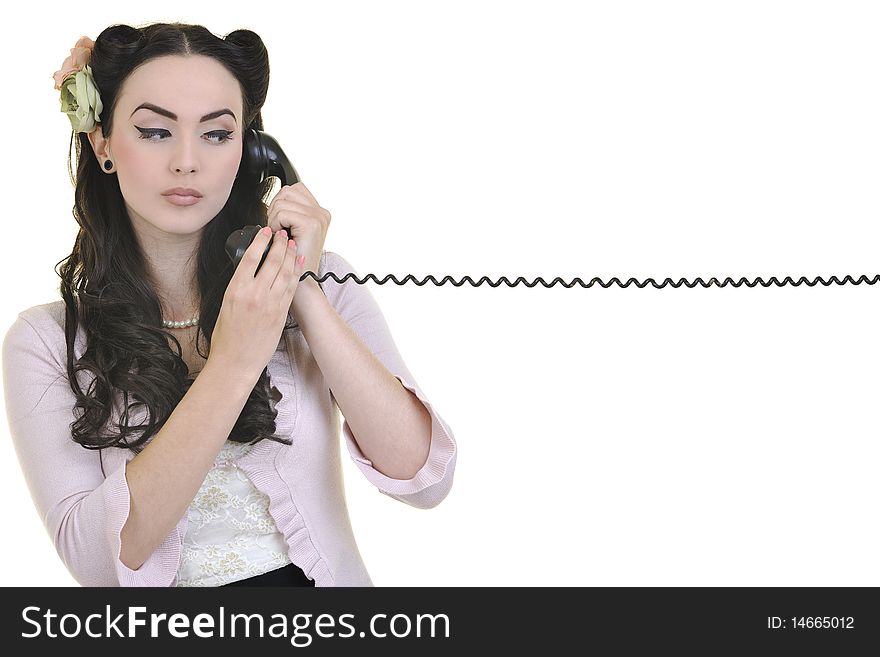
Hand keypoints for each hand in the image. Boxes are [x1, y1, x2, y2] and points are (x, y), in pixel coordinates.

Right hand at [209, 227, 305, 381]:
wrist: (236, 361)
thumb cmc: (227, 336)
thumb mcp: (226, 304)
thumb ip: (239, 286)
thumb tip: (250, 269)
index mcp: (235, 290)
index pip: (250, 257)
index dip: (261, 240)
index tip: (265, 230)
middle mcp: (254, 294)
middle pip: (271, 261)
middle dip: (279, 244)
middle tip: (282, 233)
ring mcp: (270, 303)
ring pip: (284, 272)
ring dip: (290, 255)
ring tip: (292, 243)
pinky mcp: (281, 313)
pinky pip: (291, 287)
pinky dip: (296, 272)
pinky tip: (299, 262)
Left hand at [266, 181, 330, 282]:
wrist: (303, 279)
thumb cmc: (294, 257)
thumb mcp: (294, 229)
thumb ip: (291, 210)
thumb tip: (275, 198)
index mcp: (319, 211)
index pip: (294, 189)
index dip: (281, 201)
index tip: (281, 220)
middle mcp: (322, 212)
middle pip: (287, 191)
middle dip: (276, 208)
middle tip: (280, 228)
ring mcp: (318, 217)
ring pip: (282, 201)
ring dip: (274, 219)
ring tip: (282, 234)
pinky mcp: (311, 223)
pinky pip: (282, 214)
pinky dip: (276, 225)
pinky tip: (283, 238)